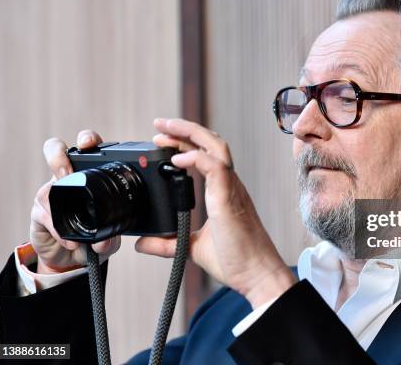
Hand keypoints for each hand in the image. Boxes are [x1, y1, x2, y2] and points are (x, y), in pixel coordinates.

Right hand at [30, 130, 121, 274]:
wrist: (72, 259)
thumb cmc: (93, 238)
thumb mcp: (110, 238)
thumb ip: (111, 238)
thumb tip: (106, 240)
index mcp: (89, 175)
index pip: (87, 148)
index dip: (87, 140)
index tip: (88, 143)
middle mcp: (67, 178)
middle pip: (55, 152)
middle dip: (58, 155)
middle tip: (65, 171)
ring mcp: (50, 193)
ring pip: (48, 189)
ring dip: (59, 207)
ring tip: (72, 224)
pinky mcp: (39, 212)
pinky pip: (44, 215)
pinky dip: (58, 229)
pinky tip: (69, 240)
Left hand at [136, 118, 295, 307]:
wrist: (257, 276)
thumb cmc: (236, 260)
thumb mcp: (192, 247)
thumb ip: (168, 243)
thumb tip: (143, 243)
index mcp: (223, 191)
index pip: (205, 155)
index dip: (184, 143)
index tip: (160, 140)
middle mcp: (229, 185)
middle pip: (211, 142)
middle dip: (184, 129)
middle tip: (158, 125)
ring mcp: (231, 190)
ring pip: (216, 147)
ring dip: (190, 134)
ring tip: (165, 130)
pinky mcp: (229, 200)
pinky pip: (216, 169)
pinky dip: (196, 159)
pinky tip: (176, 159)